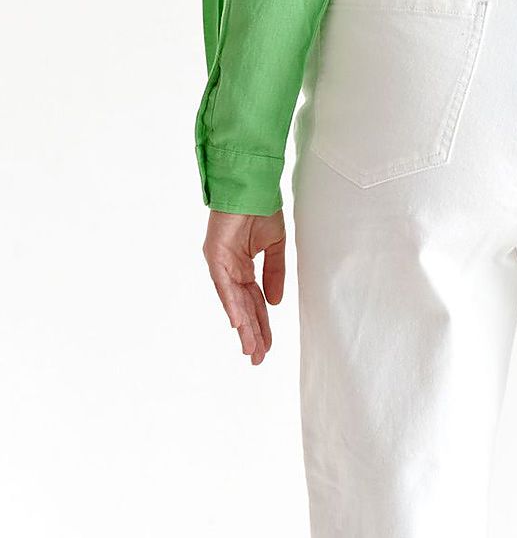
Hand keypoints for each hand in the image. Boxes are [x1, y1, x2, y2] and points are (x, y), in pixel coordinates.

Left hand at [202, 208, 285, 363]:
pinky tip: (240, 324)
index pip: (254, 302)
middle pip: (244, 308)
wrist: (253, 184)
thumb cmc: (261, 208)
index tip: (267, 346)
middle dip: (252, 333)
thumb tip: (276, 303)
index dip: (262, 324)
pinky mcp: (215, 257)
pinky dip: (233, 305)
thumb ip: (275, 273)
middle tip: (258, 358)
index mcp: (243, 267)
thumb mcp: (275, 245)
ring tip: (252, 349)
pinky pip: (225, 287)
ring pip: (233, 303)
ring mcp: (221, 265)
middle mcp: (230, 270)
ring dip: (243, 327)